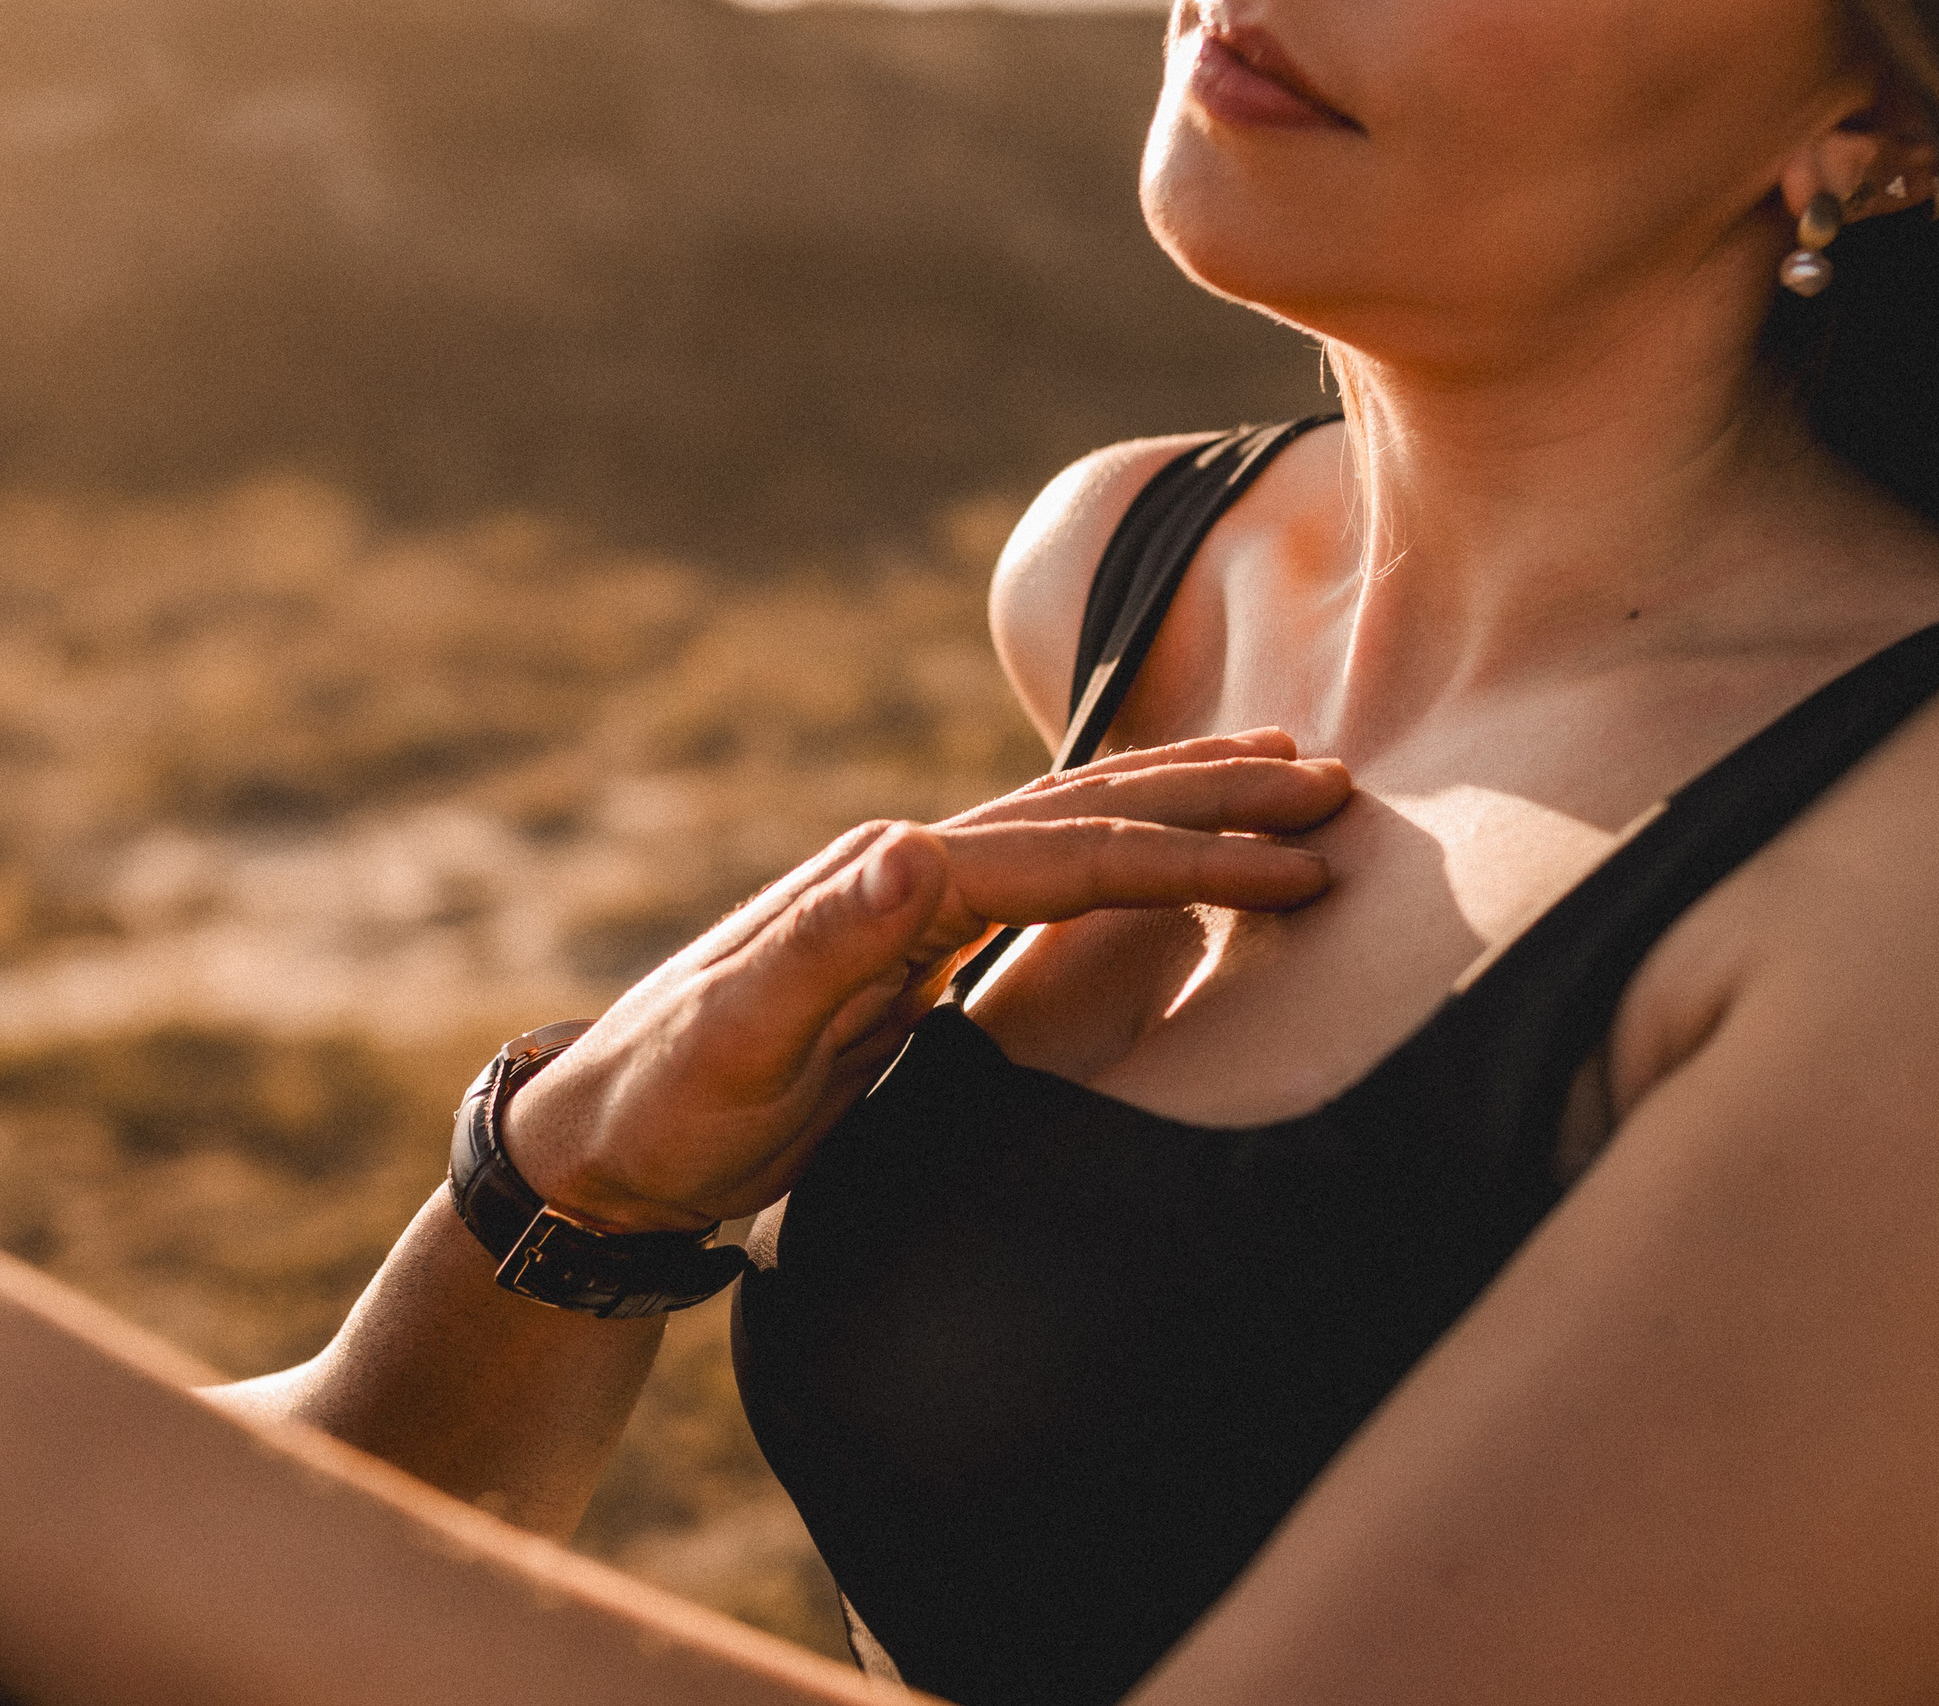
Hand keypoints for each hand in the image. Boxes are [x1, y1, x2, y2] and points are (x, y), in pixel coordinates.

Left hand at [499, 730, 1351, 1231]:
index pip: (1073, 854)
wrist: (604, 1137)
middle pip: (1087, 806)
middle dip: (1214, 793)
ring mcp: (914, 895)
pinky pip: (1049, 871)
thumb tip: (907, 850)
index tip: (1304, 864)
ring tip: (1278, 770)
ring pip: (1075, 821)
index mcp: (890, 884)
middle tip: (1334, 782)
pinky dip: (1123, 840)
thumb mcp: (734, 1039)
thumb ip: (818, 945)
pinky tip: (1158, 842)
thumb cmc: (671, 1102)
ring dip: (1180, 795)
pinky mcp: (917, 938)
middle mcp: (909, 867)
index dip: (1193, 855)